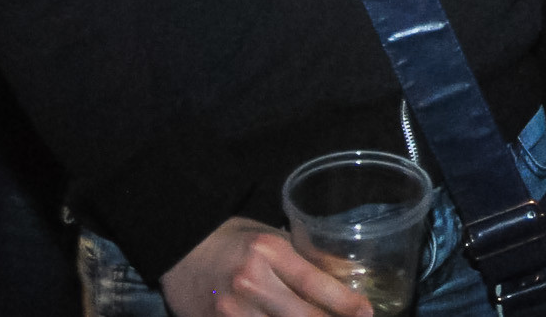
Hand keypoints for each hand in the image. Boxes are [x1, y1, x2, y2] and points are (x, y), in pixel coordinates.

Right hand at [161, 217, 371, 316]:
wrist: (179, 252)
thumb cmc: (232, 240)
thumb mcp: (272, 237)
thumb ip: (306, 258)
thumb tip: (348, 276)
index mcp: (268, 251)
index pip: (315, 283)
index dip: (345, 303)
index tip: (366, 313)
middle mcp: (250, 282)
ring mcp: (231, 312)